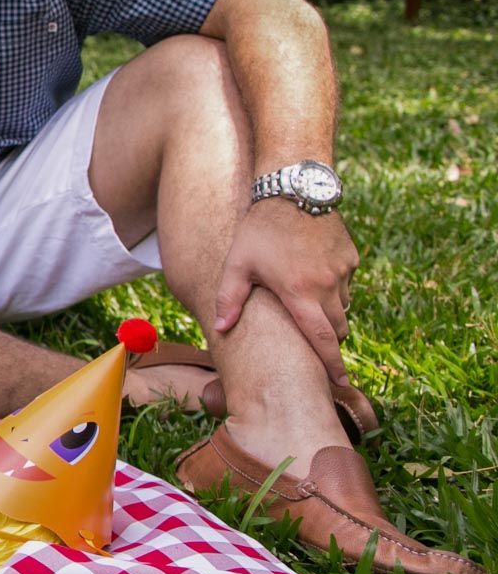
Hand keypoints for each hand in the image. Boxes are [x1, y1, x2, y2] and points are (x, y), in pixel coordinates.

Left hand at [213, 201, 358, 386]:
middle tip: (315, 347)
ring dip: (329, 314)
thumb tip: (221, 328)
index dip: (331, 363)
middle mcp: (328, 285)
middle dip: (328, 342)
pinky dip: (334, 288)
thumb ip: (229, 298)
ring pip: (343, 307)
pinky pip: (346, 284)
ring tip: (306, 306)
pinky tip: (311, 275)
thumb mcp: (237, 264)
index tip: (339, 383)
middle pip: (336, 328)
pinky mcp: (351, 257)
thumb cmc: (259, 230)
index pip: (321, 339)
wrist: (293, 190)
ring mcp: (343, 271)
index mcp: (300, 292)